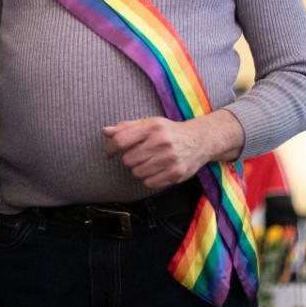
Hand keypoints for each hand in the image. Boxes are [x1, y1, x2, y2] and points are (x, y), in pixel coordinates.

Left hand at [103, 112, 241, 188]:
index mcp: (153, 126)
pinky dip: (149, 179)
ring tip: (149, 161)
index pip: (121, 140)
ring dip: (139, 169)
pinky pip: (149, 183)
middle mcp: (161, 142)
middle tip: (139, 155)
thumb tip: (105, 131)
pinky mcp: (176, 174)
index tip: (109, 152)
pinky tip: (157, 169)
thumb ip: (126, 127)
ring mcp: (170, 159)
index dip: (111, 148)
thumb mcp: (150, 123)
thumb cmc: (170, 131)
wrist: (200, 140)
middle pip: (128, 159)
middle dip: (129, 159)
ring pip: (137, 173)